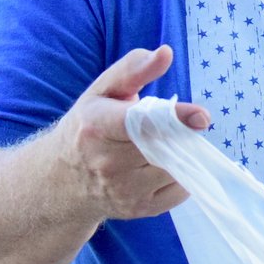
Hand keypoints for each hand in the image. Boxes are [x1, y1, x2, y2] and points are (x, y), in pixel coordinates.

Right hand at [55, 46, 202, 220]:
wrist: (61, 182)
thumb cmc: (86, 128)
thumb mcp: (101, 92)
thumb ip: (133, 69)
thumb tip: (166, 53)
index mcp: (96, 127)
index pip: (140, 124)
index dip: (174, 118)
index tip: (202, 117)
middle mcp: (107, 163)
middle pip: (164, 146)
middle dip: (180, 133)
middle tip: (185, 124)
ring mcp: (123, 190)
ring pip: (174, 169)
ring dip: (181, 153)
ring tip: (168, 143)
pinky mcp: (139, 210)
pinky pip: (179, 191)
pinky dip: (181, 175)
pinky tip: (164, 164)